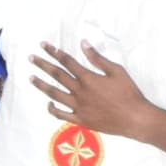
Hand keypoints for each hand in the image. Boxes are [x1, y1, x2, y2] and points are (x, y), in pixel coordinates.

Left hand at [28, 42, 165, 154]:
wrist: (135, 119)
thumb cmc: (129, 93)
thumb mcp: (116, 71)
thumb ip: (97, 58)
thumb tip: (83, 44)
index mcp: (88, 78)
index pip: (67, 62)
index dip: (54, 52)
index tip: (44, 46)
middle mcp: (79, 92)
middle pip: (57, 75)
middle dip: (43, 65)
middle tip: (31, 58)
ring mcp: (78, 107)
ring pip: (54, 94)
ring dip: (42, 85)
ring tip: (31, 78)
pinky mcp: (81, 120)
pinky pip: (62, 115)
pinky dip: (53, 109)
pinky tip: (48, 103)